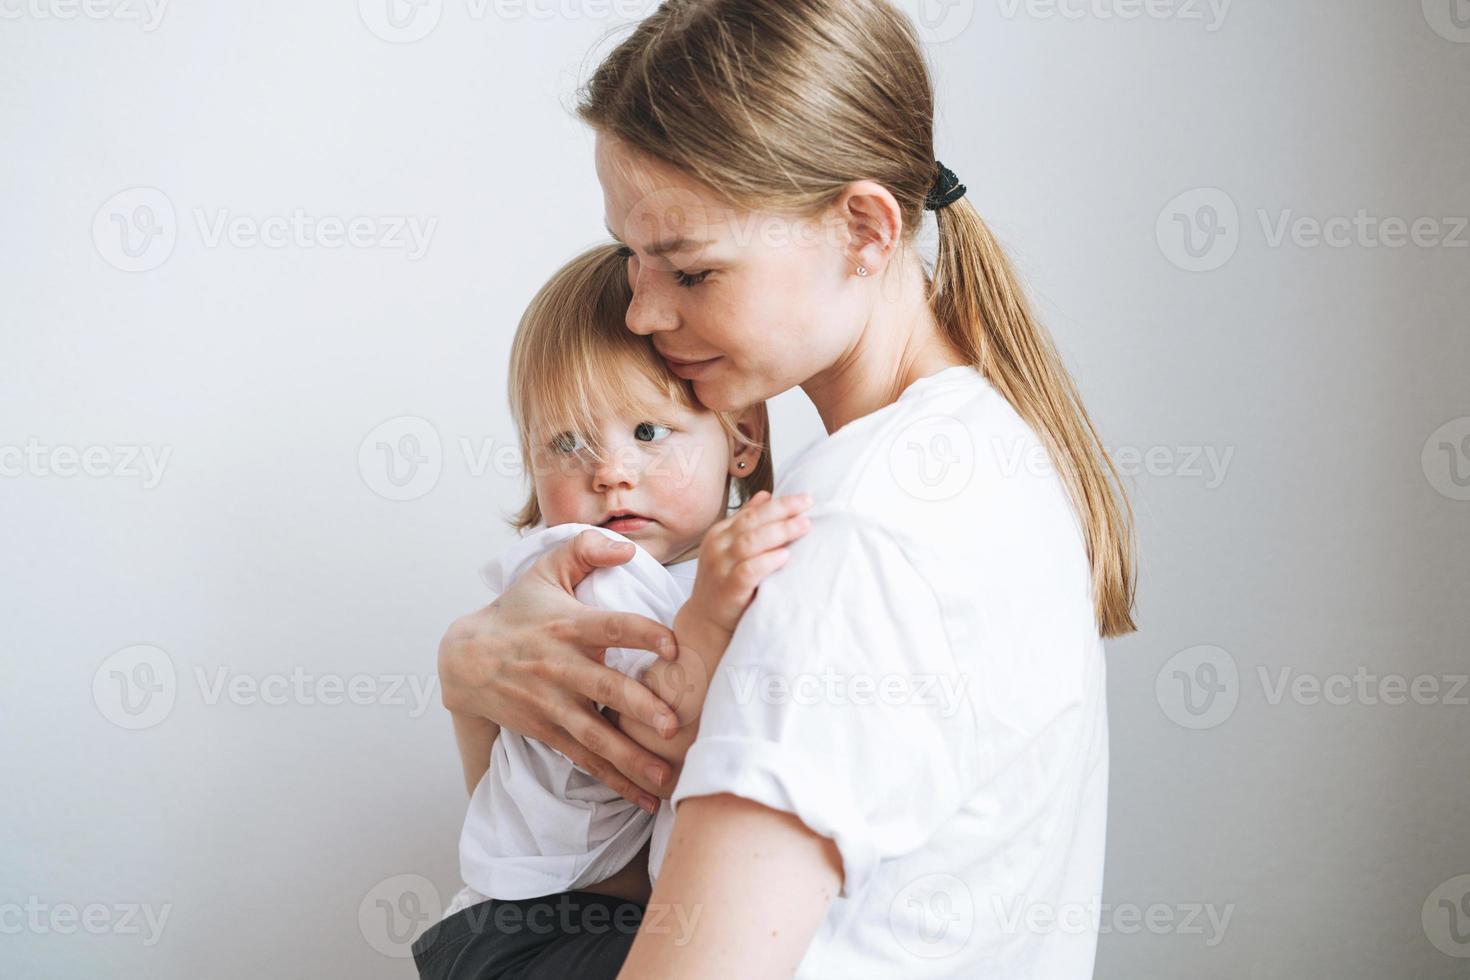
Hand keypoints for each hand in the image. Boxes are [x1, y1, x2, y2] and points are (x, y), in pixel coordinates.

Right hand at [437, 529, 681, 811]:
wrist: (466, 658)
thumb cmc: (518, 610)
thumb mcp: (545, 570)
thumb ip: (585, 549)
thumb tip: (628, 548)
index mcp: (569, 627)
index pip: (610, 627)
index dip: (641, 633)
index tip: (673, 644)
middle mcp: (562, 668)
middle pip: (604, 689)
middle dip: (638, 708)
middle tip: (671, 724)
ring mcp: (554, 704)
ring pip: (596, 736)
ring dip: (631, 759)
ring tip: (666, 778)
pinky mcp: (549, 731)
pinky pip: (586, 759)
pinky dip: (615, 780)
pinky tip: (645, 798)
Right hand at [685, 490, 813, 636]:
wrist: (706, 621)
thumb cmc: (725, 582)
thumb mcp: (732, 549)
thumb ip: (746, 523)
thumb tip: (766, 495)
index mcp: (720, 533)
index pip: (752, 512)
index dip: (779, 504)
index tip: (805, 498)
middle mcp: (717, 547)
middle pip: (752, 522)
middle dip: (782, 511)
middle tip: (808, 505)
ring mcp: (720, 568)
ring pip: (750, 542)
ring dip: (780, 532)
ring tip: (803, 526)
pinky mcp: (728, 589)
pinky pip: (748, 571)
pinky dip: (767, 561)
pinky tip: (785, 556)